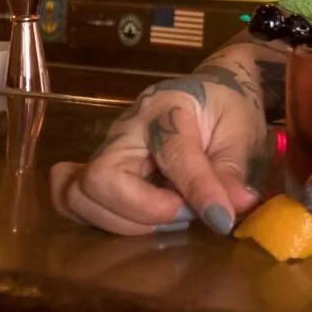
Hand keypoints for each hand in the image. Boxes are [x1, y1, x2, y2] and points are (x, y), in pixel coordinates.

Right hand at [51, 68, 265, 236]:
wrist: (209, 89)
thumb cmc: (226, 106)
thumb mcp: (241, 131)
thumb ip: (232, 170)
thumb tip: (235, 207)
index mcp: (167, 109)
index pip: (174, 155)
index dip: (198, 191)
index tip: (222, 219)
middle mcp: (126, 128)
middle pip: (102, 179)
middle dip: (144, 212)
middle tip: (186, 214)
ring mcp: (106, 148)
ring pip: (79, 196)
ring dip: (123, 222)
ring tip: (168, 216)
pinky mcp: (98, 167)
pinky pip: (70, 198)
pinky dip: (94, 217)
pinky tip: (130, 218)